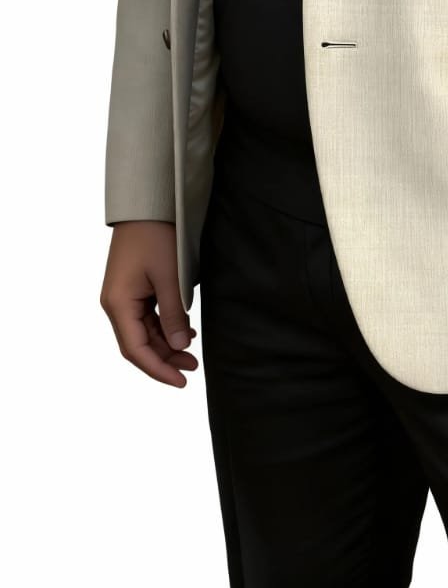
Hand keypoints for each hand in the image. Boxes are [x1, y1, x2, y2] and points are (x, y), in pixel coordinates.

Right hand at [100, 221, 198, 387]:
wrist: (147, 205)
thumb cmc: (157, 237)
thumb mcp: (170, 277)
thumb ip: (174, 314)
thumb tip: (181, 346)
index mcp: (118, 304)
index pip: (136, 350)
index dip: (158, 369)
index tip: (181, 381)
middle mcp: (115, 304)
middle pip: (138, 344)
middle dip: (165, 359)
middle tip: (193, 367)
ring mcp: (122, 297)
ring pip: (143, 332)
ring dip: (166, 344)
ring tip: (192, 353)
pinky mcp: (132, 289)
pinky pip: (146, 317)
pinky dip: (164, 327)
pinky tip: (184, 331)